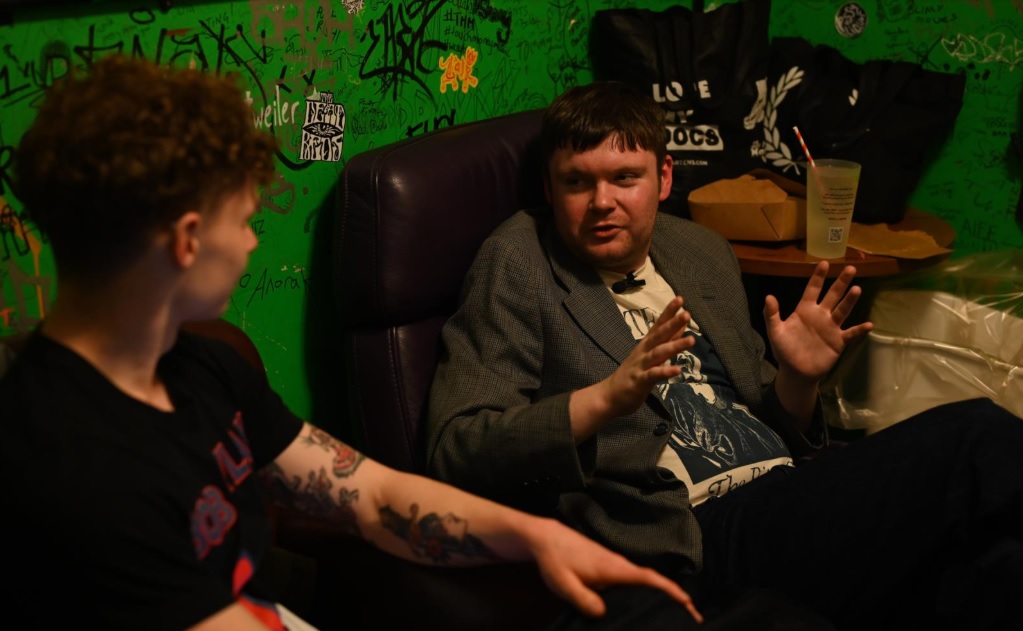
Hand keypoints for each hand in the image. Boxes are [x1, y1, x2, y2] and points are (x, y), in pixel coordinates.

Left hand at [528, 517, 702, 621]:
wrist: (545, 538)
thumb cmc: (555, 560)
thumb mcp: (564, 585)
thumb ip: (584, 600)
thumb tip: (604, 613)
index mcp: (613, 568)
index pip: (648, 578)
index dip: (670, 590)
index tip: (689, 603)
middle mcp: (619, 564)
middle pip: (653, 580)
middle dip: (674, 596)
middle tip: (692, 617)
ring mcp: (614, 564)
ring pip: (644, 580)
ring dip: (662, 594)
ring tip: (676, 612)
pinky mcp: (608, 567)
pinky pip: (633, 580)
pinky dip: (646, 590)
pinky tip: (644, 602)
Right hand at [601, 296, 693, 416]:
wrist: (609, 396)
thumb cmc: (633, 375)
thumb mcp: (650, 355)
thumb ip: (666, 341)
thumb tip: (681, 326)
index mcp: (646, 345)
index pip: (658, 325)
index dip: (669, 313)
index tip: (680, 299)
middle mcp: (643, 352)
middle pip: (659, 335)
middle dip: (672, 324)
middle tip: (686, 314)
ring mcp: (641, 366)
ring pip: (658, 353)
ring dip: (674, 346)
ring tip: (691, 340)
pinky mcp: (639, 381)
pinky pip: (653, 375)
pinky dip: (665, 371)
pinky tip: (677, 370)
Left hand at [763, 261, 872, 380]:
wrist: (796, 372)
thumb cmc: (784, 350)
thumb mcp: (775, 332)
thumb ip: (771, 315)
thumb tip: (768, 296)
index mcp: (805, 310)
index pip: (812, 289)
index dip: (818, 277)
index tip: (824, 263)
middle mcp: (820, 315)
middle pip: (833, 295)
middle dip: (841, 282)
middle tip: (851, 268)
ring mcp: (831, 327)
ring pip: (843, 310)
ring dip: (850, 300)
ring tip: (857, 289)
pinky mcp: (838, 341)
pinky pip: (851, 334)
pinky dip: (859, 330)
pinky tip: (868, 324)